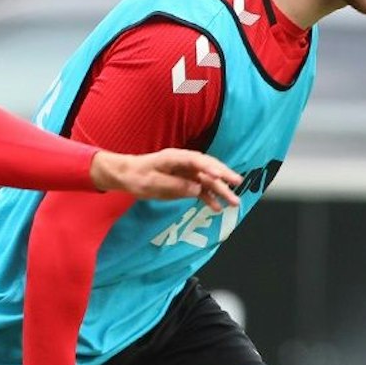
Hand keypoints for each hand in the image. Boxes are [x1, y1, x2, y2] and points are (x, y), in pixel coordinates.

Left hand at [89, 149, 242, 209]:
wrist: (127, 176)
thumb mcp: (153, 182)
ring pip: (207, 180)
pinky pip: (200, 189)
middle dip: (224, 177)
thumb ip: (176, 185)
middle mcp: (184, 163)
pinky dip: (209, 198)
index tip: (220, 176)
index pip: (197, 161)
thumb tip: (197, 188)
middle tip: (238, 184)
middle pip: (208, 168)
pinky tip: (217, 207)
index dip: (210, 167)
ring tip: (234, 202)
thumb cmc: (137, 176)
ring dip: (221, 191)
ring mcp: (186, 172)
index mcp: (175, 157)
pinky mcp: (185, 182)